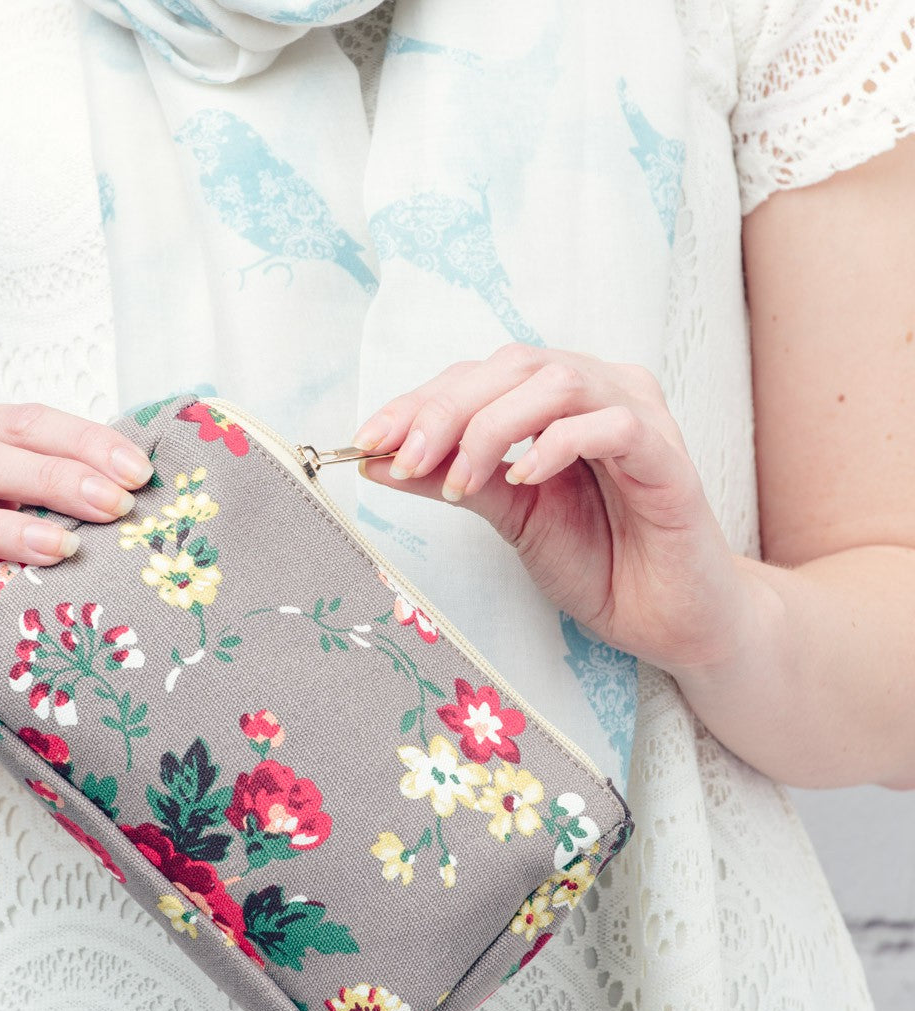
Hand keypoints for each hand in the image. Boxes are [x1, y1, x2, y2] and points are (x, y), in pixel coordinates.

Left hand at [352, 343, 746, 674]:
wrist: (666, 619)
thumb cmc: (597, 559)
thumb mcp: (507, 515)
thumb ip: (449, 480)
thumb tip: (375, 462)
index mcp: (557, 400)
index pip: (479, 376)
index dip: (419, 401)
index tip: (367, 440)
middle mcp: (599, 392)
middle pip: (512, 365)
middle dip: (444, 410)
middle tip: (402, 458)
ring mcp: (640, 418)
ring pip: (557, 381)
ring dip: (492, 427)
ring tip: (460, 482)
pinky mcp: (669, 458)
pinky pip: (614, 426)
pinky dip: (557, 445)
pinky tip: (523, 479)